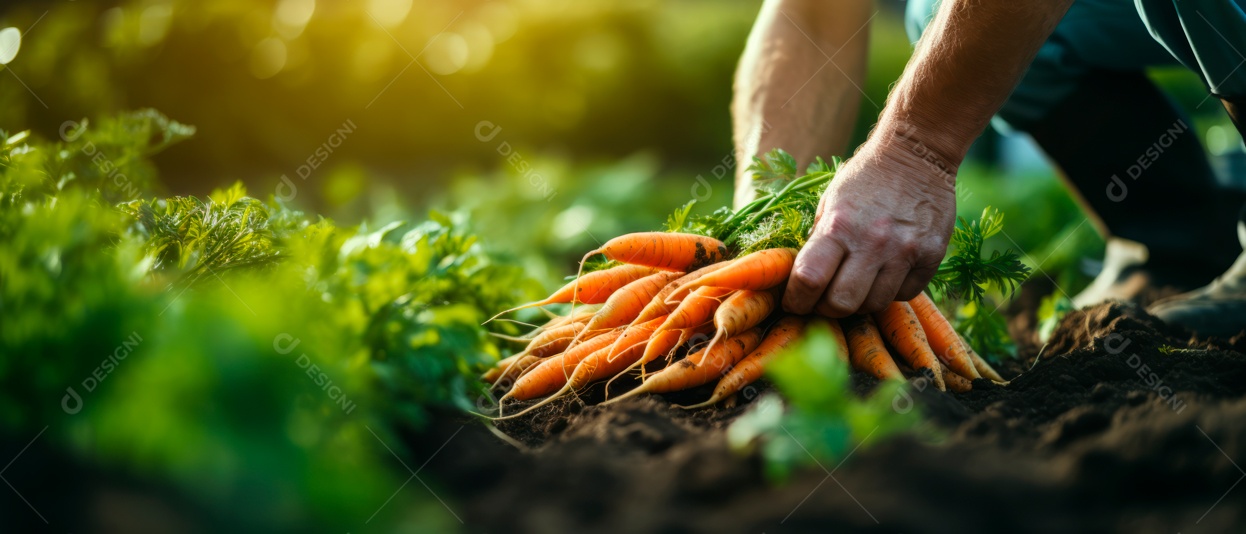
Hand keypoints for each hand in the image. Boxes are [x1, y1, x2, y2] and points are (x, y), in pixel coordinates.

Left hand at [782, 139, 955, 316]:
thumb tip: (804, 281)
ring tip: (855, 286)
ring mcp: (905, 251)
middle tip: (823, 302)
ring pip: (875, 305)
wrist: (917, 154)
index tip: (794, 303)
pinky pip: (905, 294)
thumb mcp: (830, 202)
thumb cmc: (865, 178)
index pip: (809, 280)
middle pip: (842, 304)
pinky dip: (890, 291)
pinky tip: (884, 274)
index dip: (796, 300)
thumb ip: (818, 241)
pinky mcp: (932, 256)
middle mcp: (873, 242)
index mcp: (839, 225)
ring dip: (860, 302)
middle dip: (826, 309)